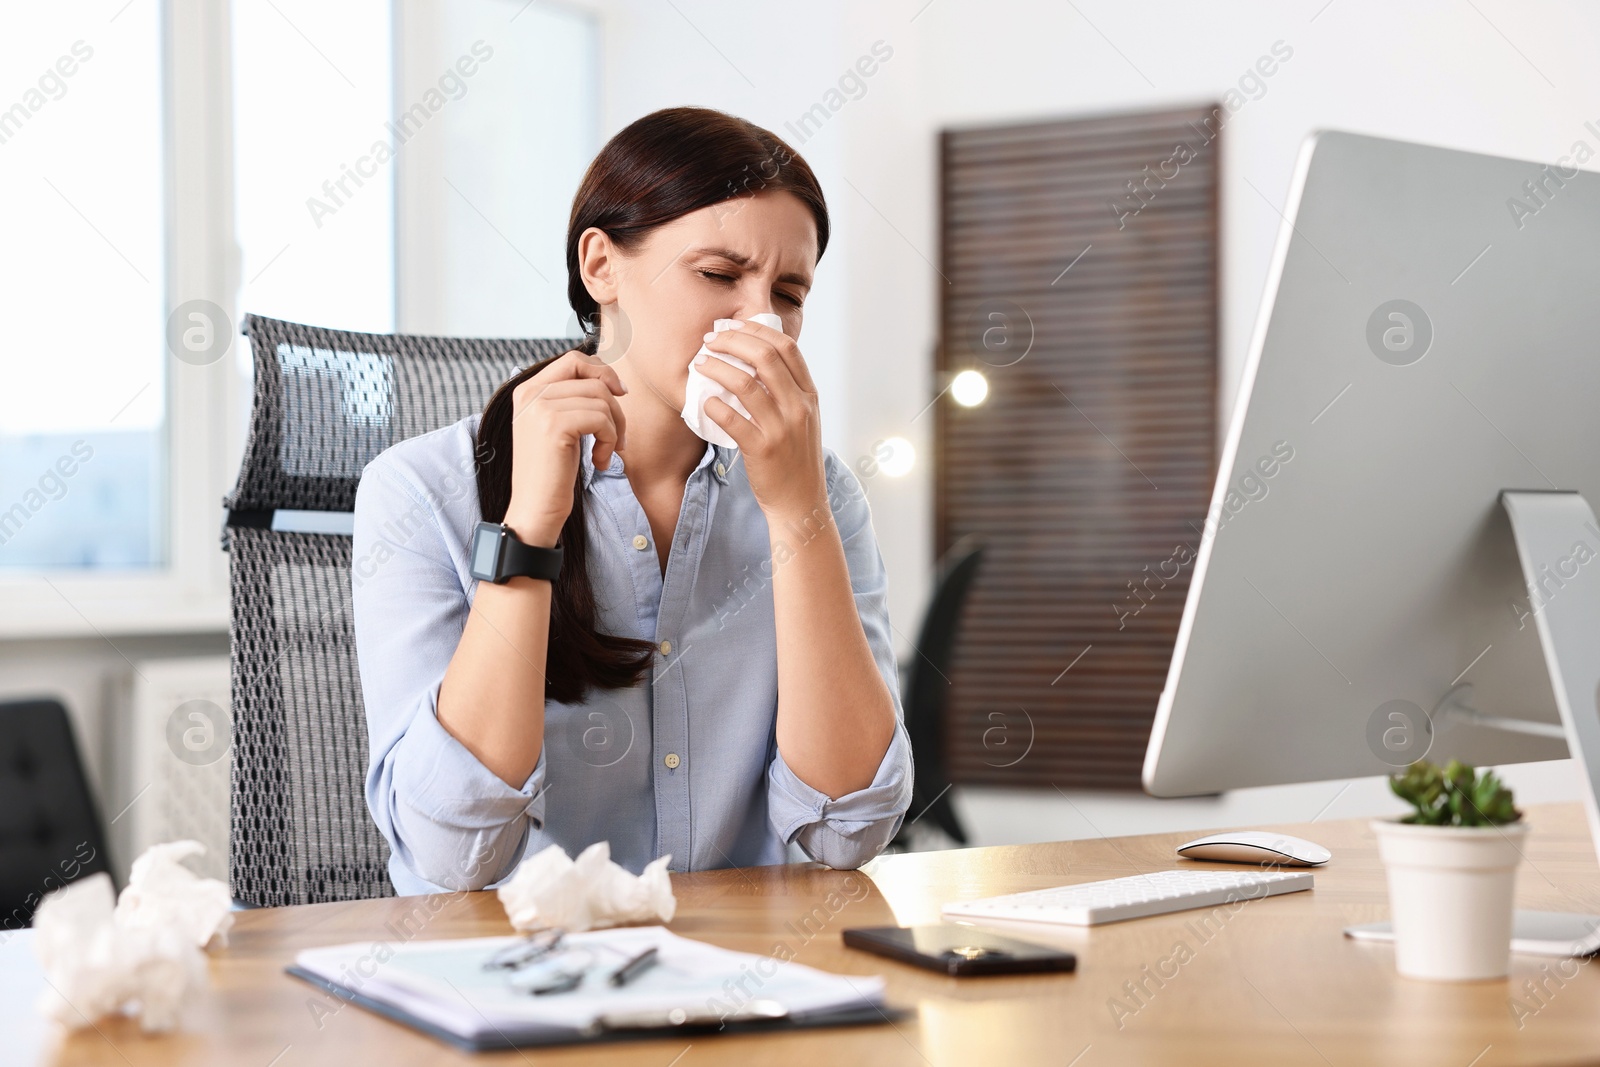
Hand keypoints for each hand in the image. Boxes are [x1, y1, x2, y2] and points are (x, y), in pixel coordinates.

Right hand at [503, 351, 627, 545]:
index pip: (574, 360)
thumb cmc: (552, 472)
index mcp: (527, 389)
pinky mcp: (553, 425)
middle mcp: (530, 393)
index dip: (602, 373)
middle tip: (616, 436)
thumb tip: (610, 380)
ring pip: (601, 399)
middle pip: (592, 379)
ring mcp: (540, 407)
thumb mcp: (558, 427)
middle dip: (615, 407)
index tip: (618, 395)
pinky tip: (599, 462)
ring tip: (605, 453)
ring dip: (614, 429)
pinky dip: (609, 441)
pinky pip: (601, 419)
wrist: (534, 509)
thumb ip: (572, 399)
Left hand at [694, 320, 826, 520]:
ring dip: (716, 368)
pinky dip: (713, 405)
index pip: (786, 348)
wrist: (800, 502)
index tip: (733, 327)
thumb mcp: (802, 419)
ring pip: (745, 384)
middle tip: (710, 341)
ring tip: (699, 365)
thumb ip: (787, 391)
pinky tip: (703, 401)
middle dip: (732, 341)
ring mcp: (781, 429)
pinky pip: (731, 419)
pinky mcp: (762, 450)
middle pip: (764, 357)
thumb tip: (754, 361)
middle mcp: (799, 407)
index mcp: (809, 395)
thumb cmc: (795, 458)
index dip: (756, 331)